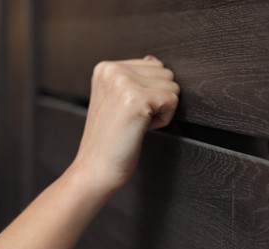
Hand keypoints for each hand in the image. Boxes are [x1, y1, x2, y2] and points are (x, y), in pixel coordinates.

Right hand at [72, 56, 179, 191]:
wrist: (96, 168)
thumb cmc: (108, 139)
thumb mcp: (115, 99)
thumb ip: (134, 77)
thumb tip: (154, 59)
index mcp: (105, 68)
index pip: (154, 66)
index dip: (148, 94)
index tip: (126, 111)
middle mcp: (113, 70)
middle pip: (165, 74)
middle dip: (156, 99)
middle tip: (131, 119)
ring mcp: (123, 82)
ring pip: (172, 87)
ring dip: (160, 110)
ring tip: (135, 123)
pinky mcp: (137, 98)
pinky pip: (173, 101)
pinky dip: (163, 120)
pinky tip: (140, 128)